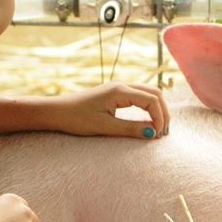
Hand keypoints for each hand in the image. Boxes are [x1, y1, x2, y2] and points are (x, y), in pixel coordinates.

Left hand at [51, 82, 169, 138]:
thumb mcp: (105, 127)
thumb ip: (130, 129)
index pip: (152, 100)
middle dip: (163, 112)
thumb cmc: (77, 119)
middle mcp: (122, 85)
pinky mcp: (115, 94)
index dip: (160, 117)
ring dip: (157, 109)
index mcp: (120, 91)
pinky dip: (149, 107)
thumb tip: (152, 133)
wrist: (57, 112)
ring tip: (158, 129)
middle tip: (164, 133)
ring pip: (149, 93)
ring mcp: (119, 88)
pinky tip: (148, 121)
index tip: (157, 135)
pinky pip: (139, 96)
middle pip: (155, 93)